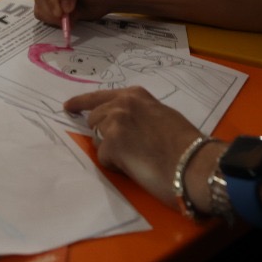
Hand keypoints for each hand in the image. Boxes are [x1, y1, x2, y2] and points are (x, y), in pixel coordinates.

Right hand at [32, 0, 121, 26]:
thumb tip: (63, 7)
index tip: (61, 11)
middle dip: (52, 9)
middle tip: (67, 17)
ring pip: (40, 9)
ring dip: (54, 17)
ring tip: (71, 16)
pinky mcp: (49, 8)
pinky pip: (44, 17)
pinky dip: (55, 22)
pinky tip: (69, 19)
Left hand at [65, 87, 213, 207]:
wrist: (194, 163)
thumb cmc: (185, 144)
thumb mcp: (160, 116)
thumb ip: (138, 114)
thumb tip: (123, 125)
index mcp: (135, 95)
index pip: (99, 96)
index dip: (81, 103)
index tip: (68, 106)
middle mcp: (122, 103)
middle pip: (94, 120)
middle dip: (105, 135)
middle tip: (127, 149)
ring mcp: (114, 121)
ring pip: (97, 139)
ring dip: (111, 150)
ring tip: (137, 157)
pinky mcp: (111, 143)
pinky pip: (103, 158)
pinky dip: (116, 166)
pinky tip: (136, 166)